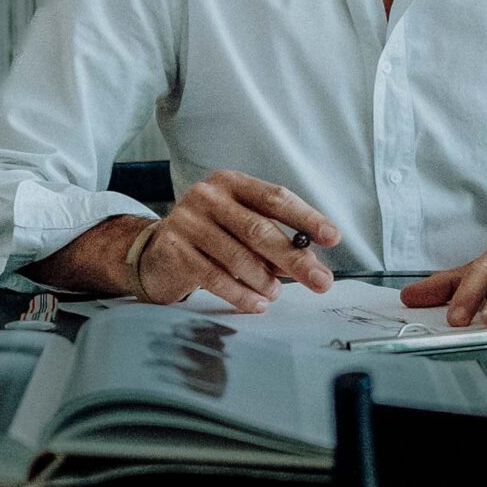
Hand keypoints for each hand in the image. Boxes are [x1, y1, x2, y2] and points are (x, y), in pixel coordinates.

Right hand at [135, 170, 340, 312]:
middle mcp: (208, 196)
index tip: (332, 237)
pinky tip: (257, 304)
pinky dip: (241, 295)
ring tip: (276, 293)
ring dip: (265, 281)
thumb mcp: (239, 224)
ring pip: (239, 257)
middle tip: (320, 280)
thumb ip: (270, 236)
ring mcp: (188, 222)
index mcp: (231, 182)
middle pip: (260, 229)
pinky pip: (216, 278)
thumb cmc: (210, 236)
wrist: (155, 252)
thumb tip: (309, 260)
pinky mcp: (174, 251)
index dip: (307, 218)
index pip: (276, 197)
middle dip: (295, 259)